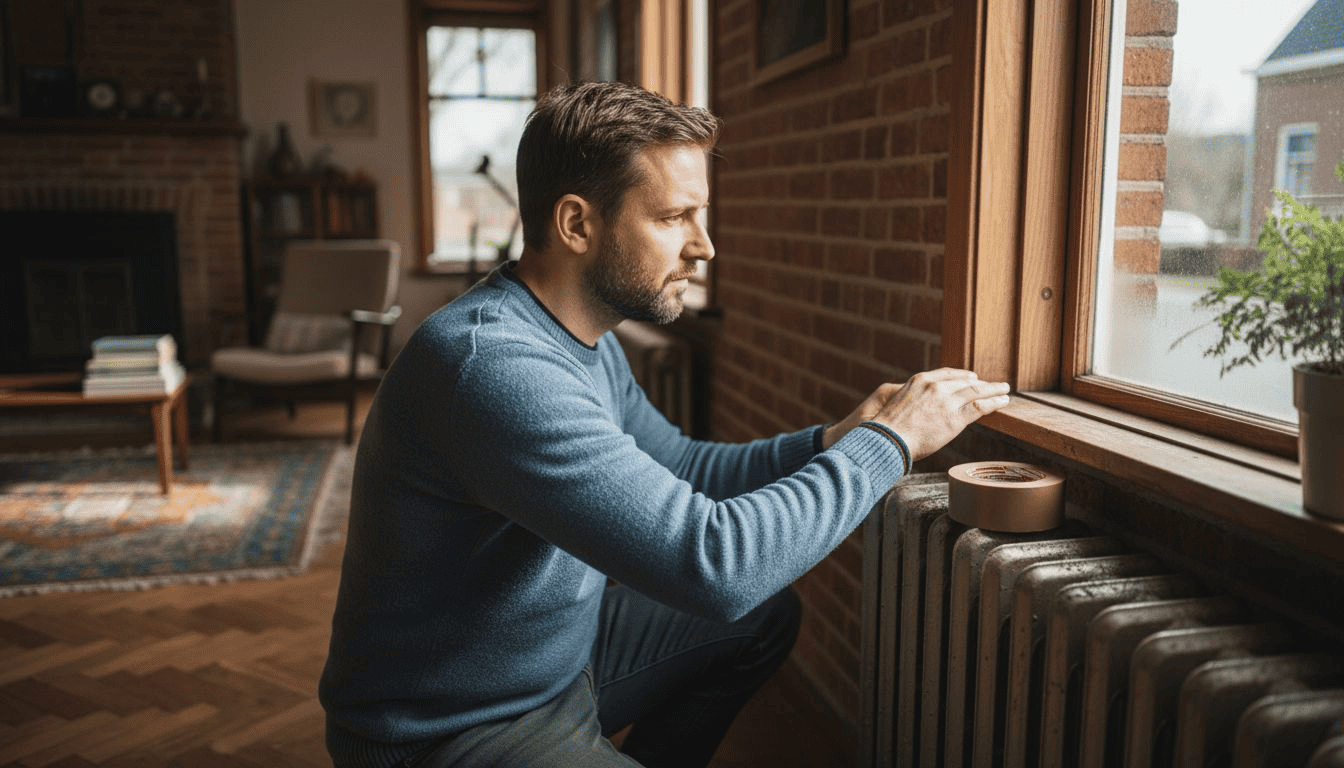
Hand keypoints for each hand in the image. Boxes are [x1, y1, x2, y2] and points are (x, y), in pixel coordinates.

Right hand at [823, 368, 1010, 459]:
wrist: (888, 439)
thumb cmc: (888, 428)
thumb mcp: (897, 403)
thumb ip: (913, 400)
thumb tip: (919, 409)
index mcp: (919, 381)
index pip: (946, 374)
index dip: (961, 375)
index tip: (971, 377)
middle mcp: (935, 387)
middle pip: (964, 382)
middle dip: (981, 383)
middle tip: (994, 384)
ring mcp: (946, 401)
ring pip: (976, 392)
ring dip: (993, 390)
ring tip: (1004, 390)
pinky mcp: (955, 418)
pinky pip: (980, 407)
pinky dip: (994, 403)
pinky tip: (1003, 402)